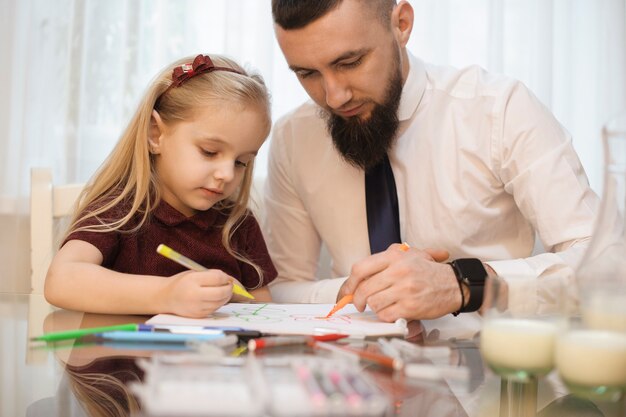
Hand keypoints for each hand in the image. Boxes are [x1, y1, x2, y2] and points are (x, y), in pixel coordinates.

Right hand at [161, 270, 232, 317]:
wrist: (166, 297)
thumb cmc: (182, 283)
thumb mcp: (194, 273)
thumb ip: (211, 274)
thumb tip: (228, 279)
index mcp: (193, 280)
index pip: (217, 279)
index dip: (225, 278)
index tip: (226, 277)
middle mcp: (194, 295)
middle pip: (221, 292)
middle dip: (229, 288)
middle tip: (229, 285)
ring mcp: (197, 307)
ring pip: (220, 302)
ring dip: (226, 296)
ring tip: (223, 290)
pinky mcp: (199, 315)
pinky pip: (215, 308)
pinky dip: (219, 303)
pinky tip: (215, 298)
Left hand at [341, 244, 459, 321]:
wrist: (455, 284)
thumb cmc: (430, 271)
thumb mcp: (409, 254)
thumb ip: (385, 260)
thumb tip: (359, 275)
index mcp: (395, 257)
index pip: (360, 269)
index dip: (349, 283)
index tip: (346, 292)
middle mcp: (398, 272)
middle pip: (364, 289)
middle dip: (357, 300)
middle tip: (359, 304)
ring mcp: (404, 290)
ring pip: (373, 303)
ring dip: (374, 307)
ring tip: (382, 304)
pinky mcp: (410, 306)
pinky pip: (386, 315)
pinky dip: (385, 316)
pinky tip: (392, 311)